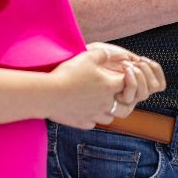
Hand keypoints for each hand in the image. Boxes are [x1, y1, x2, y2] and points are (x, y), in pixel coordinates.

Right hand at [46, 43, 163, 128]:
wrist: (48, 94)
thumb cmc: (68, 74)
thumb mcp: (87, 56)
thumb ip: (103, 54)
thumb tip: (111, 54)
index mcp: (109, 87)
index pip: (129, 84)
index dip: (127, 77)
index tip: (118, 73)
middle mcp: (105, 103)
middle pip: (125, 105)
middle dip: (124, 99)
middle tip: (114, 91)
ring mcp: (94, 115)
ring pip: (110, 118)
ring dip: (109, 110)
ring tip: (101, 102)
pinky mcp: (82, 123)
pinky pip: (93, 123)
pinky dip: (93, 118)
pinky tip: (86, 110)